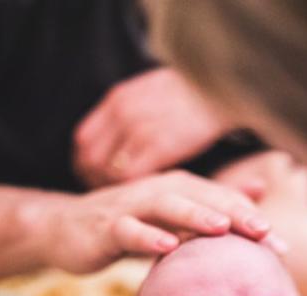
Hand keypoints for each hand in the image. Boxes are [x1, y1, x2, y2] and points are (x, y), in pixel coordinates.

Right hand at [28, 170, 270, 273]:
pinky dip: (147, 236)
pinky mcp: (106, 226)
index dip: (251, 218)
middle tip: (265, 231)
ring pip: (166, 206)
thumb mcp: (174, 214)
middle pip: (201, 197)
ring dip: (195, 215)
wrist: (65, 229)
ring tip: (223, 228)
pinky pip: (127, 230)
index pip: (221, 200)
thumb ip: (213, 203)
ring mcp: (130, 206)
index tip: (281, 244)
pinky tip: (167, 246)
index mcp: (179, 188)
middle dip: (234, 212)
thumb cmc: (128, 223)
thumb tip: (260, 190)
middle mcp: (158, 190)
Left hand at [74, 68, 230, 187]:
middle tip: (109, 195)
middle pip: (88, 158)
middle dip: (93, 181)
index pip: (83, 140)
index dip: (86, 164)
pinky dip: (132, 189)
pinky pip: (130, 175)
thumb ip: (131, 112)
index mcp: (118, 99)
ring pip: (107, 170)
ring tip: (128, 199)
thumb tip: (120, 137)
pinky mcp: (159, 145)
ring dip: (113, 189)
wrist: (224, 84)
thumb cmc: (195, 93)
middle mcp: (122, 113)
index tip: (96, 178)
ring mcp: (138, 128)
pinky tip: (145, 195)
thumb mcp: (152, 91)